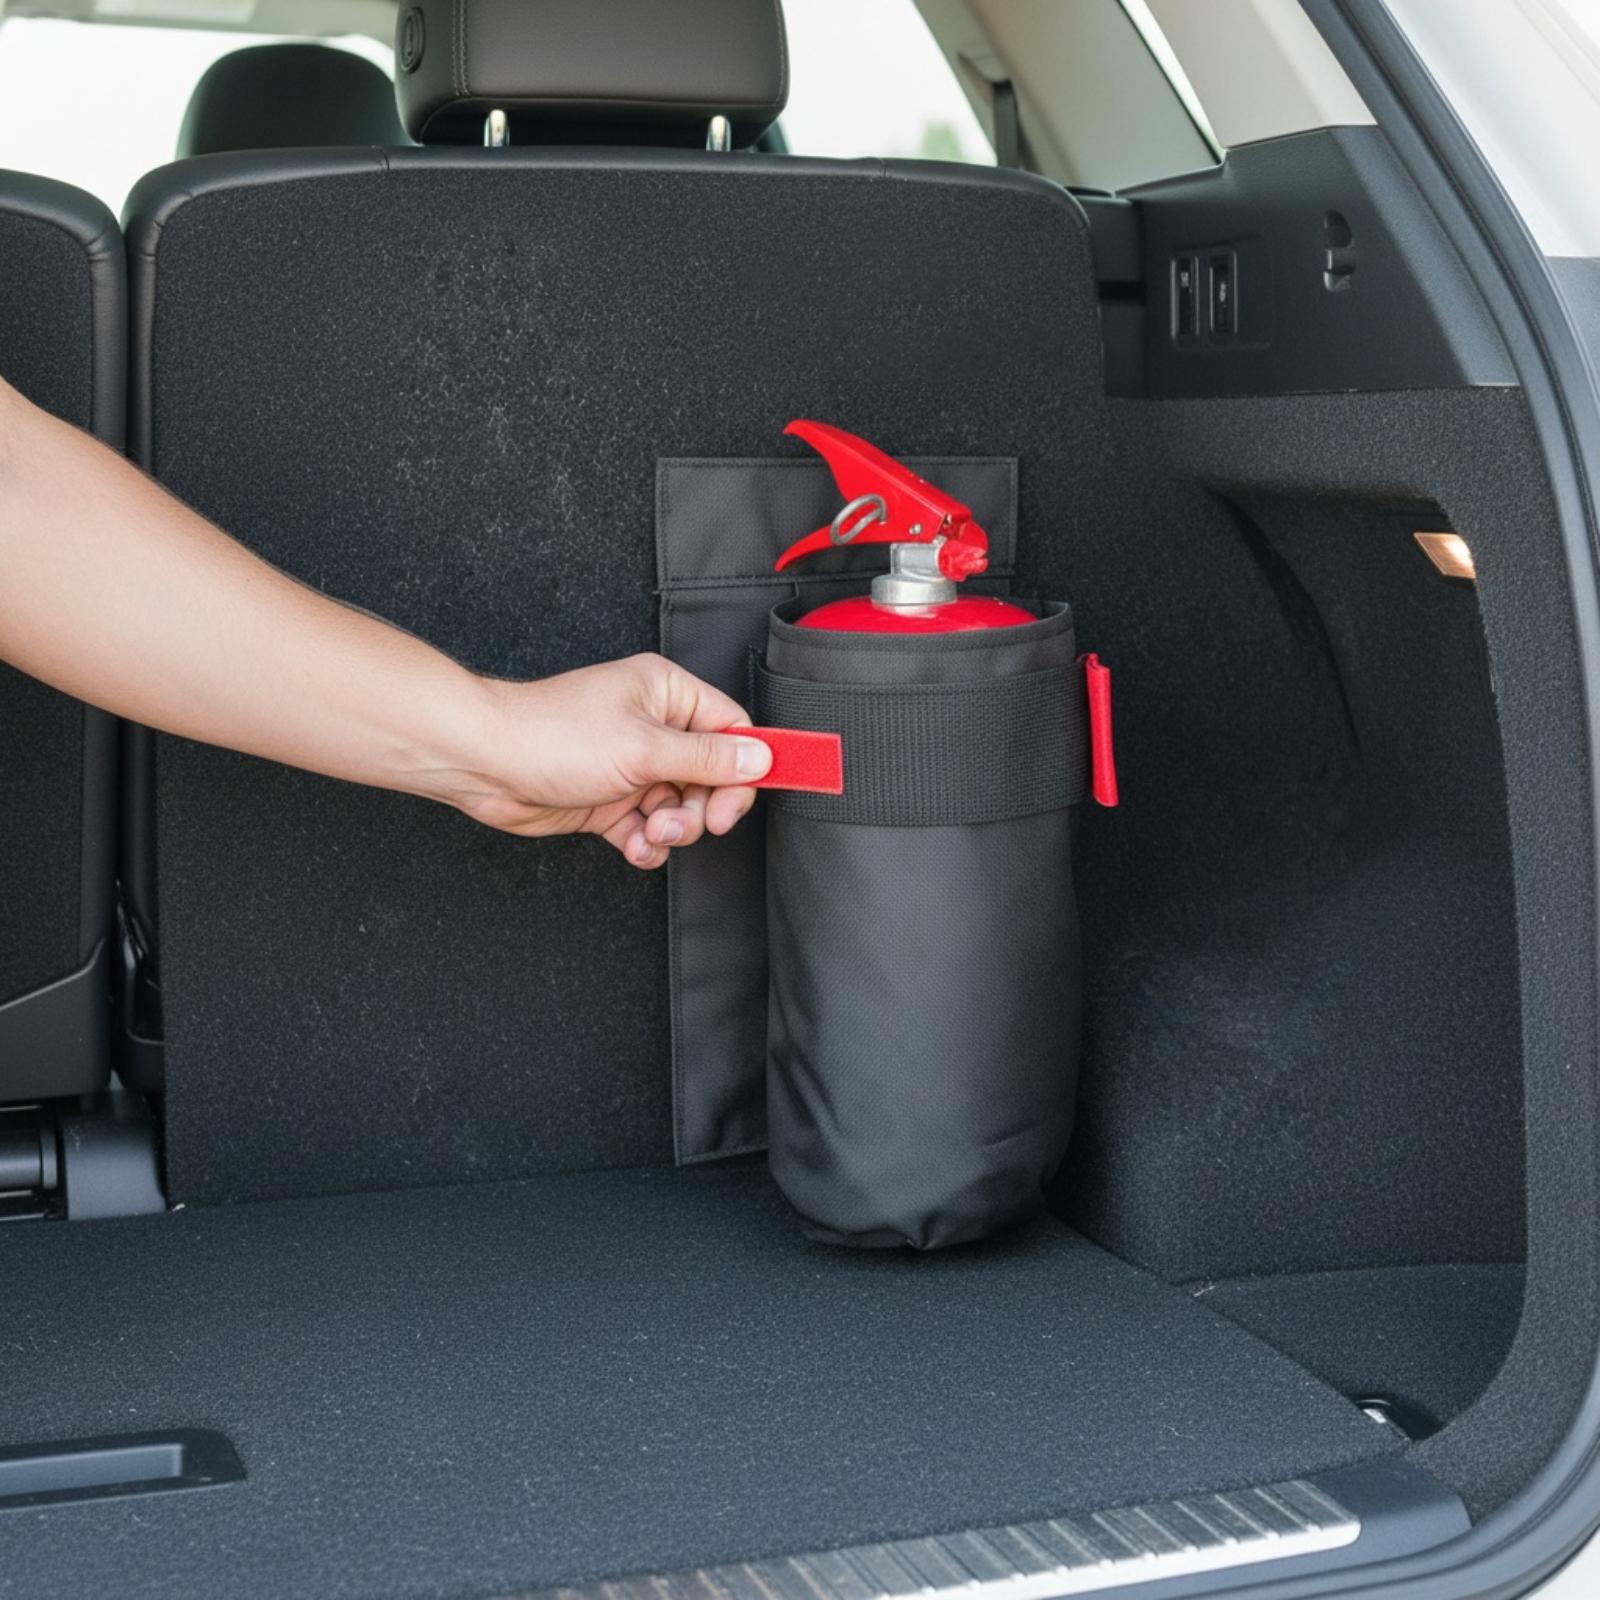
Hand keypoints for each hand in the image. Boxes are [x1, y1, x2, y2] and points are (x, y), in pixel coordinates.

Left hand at [441, 654, 772, 868]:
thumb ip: (707, 758)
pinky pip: (648, 828)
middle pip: (711, 776)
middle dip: (702, 808)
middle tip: (690, 824)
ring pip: (681, 808)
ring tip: (650, 833)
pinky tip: (633, 844)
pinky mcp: (611, 799)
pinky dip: (646, 843)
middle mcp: (653, 727)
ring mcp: (632, 765)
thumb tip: (759, 758)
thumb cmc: (552, 735)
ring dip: (672, 830)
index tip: (740, 801)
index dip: (744, 768)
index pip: (731, 729)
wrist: (486, 764)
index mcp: (667, 694)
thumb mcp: (644, 748)